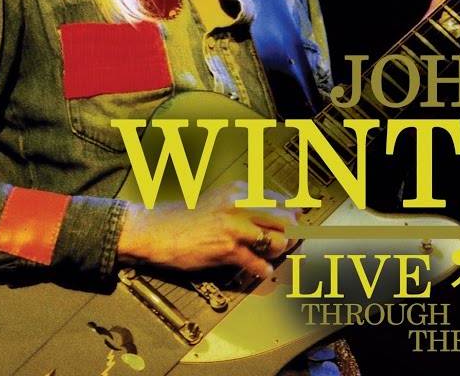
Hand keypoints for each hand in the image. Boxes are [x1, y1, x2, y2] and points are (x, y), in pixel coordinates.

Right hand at [116, 181, 298, 277]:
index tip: (300, 222)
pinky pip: (258, 262)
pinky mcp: (227, 249)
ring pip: (278, 239)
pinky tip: (260, 269)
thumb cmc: (188, 218)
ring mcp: (235, 227)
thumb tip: (277, 213)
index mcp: (241, 190)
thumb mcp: (221, 199)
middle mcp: (241, 204)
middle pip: (286, 219)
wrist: (159, 231)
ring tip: (270, 254)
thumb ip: (247, 203)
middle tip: (288, 242)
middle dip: (292, 233)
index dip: (295, 214)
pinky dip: (263, 269)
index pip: (282, 200)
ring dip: (279, 250)